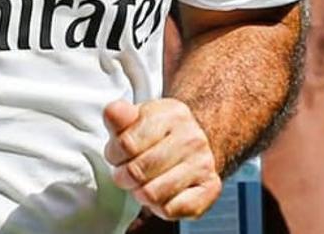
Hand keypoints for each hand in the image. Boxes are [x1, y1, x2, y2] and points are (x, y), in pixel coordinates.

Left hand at [104, 98, 220, 220]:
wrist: (193, 143)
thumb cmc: (158, 133)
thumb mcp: (136, 118)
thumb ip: (119, 116)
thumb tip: (113, 112)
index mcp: (172, 114)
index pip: (127, 144)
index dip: (114, 154)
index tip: (117, 154)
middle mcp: (192, 138)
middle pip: (138, 171)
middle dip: (124, 176)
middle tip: (126, 172)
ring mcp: (204, 164)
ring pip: (152, 194)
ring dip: (140, 193)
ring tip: (142, 183)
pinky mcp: (211, 188)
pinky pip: (171, 210)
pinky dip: (159, 208)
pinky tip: (160, 194)